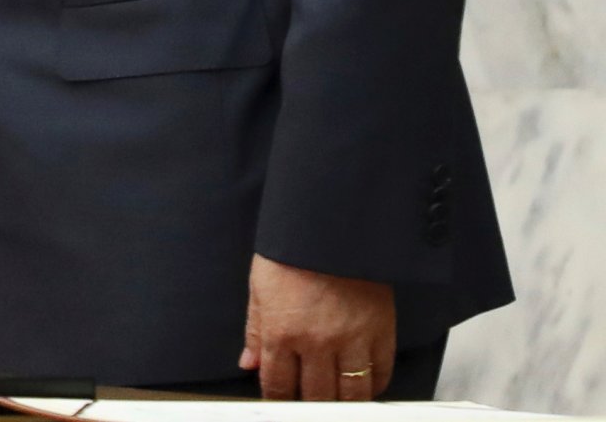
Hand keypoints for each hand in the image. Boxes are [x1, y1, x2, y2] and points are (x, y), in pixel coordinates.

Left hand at [240, 253, 396, 400]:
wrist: (331, 227)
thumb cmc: (293, 251)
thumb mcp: (260, 287)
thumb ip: (255, 329)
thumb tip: (249, 361)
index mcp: (281, 332)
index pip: (278, 384)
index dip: (278, 400)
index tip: (280, 404)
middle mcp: (316, 342)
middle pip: (316, 396)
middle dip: (309, 405)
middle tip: (309, 403)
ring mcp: (351, 341)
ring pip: (350, 395)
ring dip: (341, 403)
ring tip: (335, 401)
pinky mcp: (381, 333)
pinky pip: (380, 374)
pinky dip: (373, 387)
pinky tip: (364, 388)